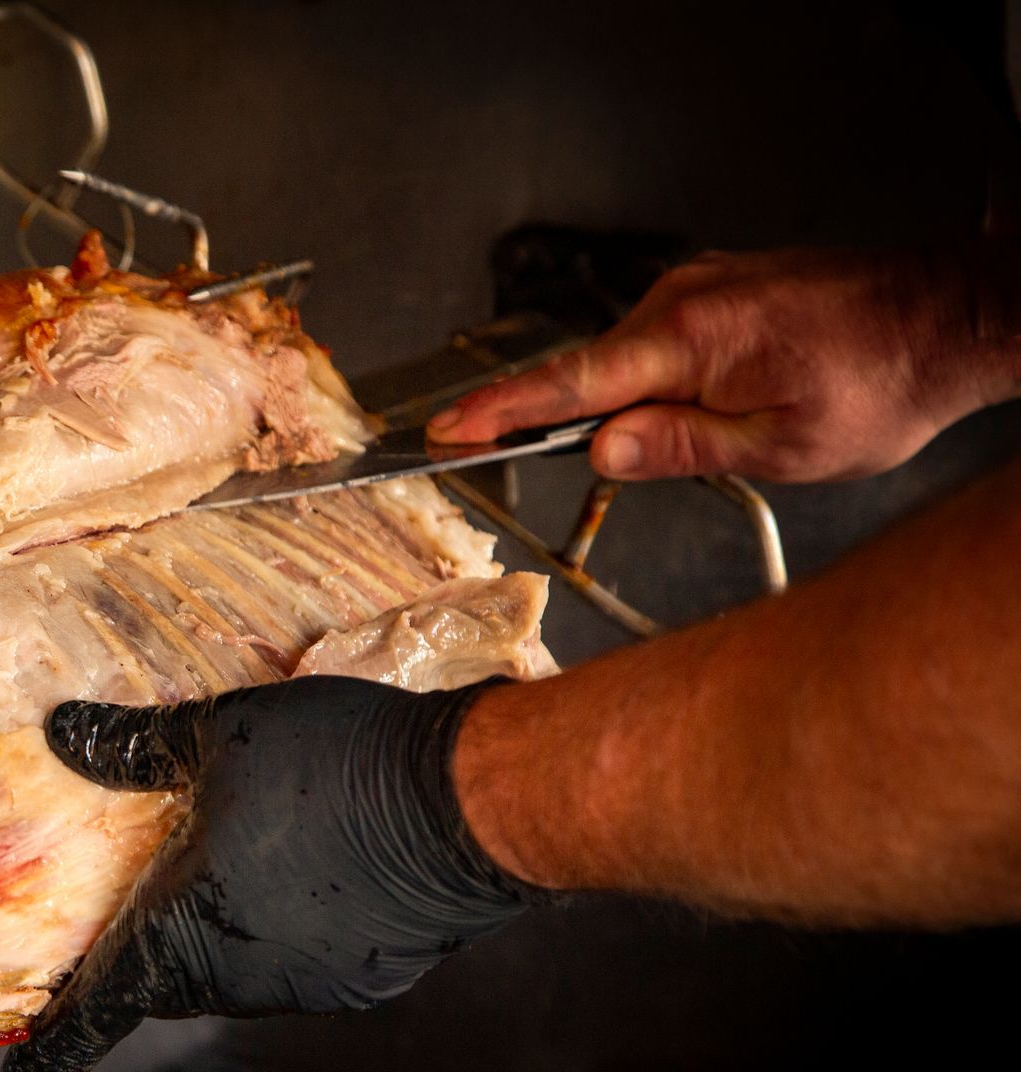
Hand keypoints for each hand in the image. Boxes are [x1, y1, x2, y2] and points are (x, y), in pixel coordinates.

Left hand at [0, 677, 541, 1071]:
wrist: (460, 804)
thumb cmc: (327, 763)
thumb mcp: (221, 734)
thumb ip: (136, 746)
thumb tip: (63, 733)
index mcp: (181, 925)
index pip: (100, 1003)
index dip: (56, 1045)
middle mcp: (235, 975)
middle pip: (167, 980)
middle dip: (147, 956)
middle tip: (141, 906)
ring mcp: (303, 988)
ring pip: (235, 974)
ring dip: (223, 936)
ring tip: (238, 867)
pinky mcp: (362, 984)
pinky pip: (300, 968)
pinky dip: (288, 934)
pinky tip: (313, 877)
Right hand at [427, 246, 1016, 482]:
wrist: (952, 315)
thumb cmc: (883, 382)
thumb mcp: (783, 444)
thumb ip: (681, 445)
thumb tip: (601, 450)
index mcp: (692, 338)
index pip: (571, 383)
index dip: (500, 412)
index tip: (443, 431)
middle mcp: (685, 298)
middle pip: (589, 372)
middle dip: (561, 421)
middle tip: (552, 460)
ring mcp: (700, 287)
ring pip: (627, 360)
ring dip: (627, 406)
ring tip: (702, 439)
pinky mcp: (717, 290)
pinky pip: (658, 342)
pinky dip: (652, 381)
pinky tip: (696, 410)